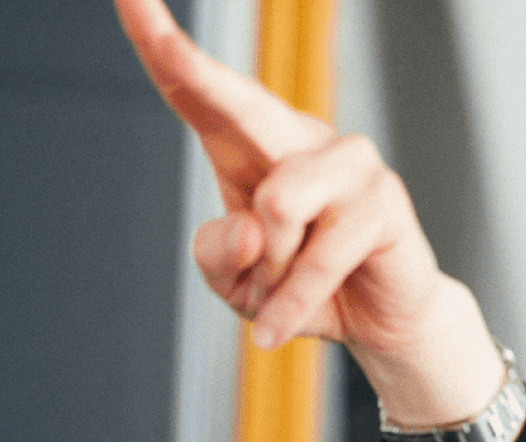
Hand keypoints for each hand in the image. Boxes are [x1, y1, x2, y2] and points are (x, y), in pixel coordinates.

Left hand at [114, 0, 507, 441]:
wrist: (376, 323)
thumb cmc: (296, 288)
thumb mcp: (233, 282)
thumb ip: (218, 253)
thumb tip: (253, 222)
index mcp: (247, 145)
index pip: (196, 90)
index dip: (159, 42)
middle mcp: (298, 138)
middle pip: (234, 98)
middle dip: (186, 62)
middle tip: (142, 13)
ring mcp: (347, 162)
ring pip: (275, 206)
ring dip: (268, 272)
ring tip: (281, 290)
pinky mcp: (383, 200)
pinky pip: (314, 257)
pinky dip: (289, 304)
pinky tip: (280, 326)